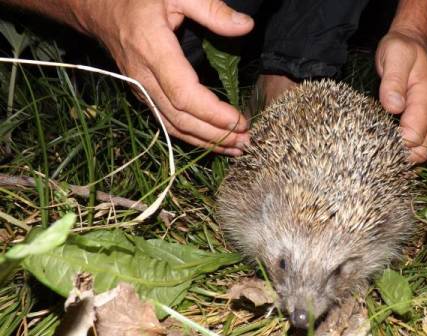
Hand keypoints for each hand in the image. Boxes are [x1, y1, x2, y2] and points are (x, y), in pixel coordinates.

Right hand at [74, 0, 253, 154]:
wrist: (98, 8)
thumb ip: (212, 10)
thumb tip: (246, 26)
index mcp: (153, 51)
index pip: (185, 95)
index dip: (213, 114)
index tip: (240, 121)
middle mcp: (144, 78)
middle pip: (181, 118)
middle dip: (216, 135)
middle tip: (246, 141)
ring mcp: (140, 90)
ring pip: (173, 126)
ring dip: (206, 142)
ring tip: (235, 148)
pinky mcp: (142, 96)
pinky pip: (167, 123)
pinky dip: (191, 136)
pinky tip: (212, 142)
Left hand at [376, 30, 426, 163]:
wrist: (411, 45)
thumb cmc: (400, 50)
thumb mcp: (394, 56)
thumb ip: (393, 81)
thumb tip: (393, 107)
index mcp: (426, 96)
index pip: (416, 135)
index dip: (398, 145)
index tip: (377, 145)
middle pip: (422, 149)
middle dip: (402, 157)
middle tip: (377, 157)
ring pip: (422, 150)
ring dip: (404, 157)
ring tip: (381, 156)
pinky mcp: (423, 122)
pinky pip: (418, 145)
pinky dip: (405, 152)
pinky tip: (388, 151)